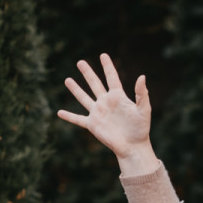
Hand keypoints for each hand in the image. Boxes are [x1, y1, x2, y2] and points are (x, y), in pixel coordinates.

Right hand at [55, 53, 157, 174]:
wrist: (133, 146)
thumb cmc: (141, 128)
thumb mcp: (144, 109)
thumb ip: (142, 94)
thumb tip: (142, 76)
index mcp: (118, 97)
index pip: (112, 78)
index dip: (108, 66)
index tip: (103, 55)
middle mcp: (106, 102)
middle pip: (95, 84)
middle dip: (88, 73)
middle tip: (80, 62)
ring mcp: (98, 113)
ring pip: (84, 98)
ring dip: (75, 89)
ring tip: (67, 80)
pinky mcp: (93, 125)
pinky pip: (78, 119)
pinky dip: (69, 116)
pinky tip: (59, 112)